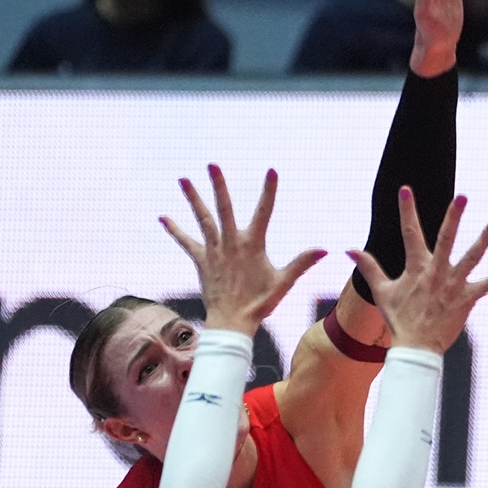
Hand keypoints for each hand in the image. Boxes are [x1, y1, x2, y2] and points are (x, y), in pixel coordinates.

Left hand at [161, 165, 326, 336]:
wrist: (231, 322)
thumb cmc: (260, 303)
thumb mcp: (284, 282)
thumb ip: (302, 263)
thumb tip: (325, 250)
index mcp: (253, 245)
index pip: (264, 211)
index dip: (269, 191)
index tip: (271, 171)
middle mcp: (231, 243)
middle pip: (224, 208)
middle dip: (218, 185)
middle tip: (211, 165)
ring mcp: (214, 251)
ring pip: (203, 219)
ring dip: (193, 198)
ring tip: (183, 179)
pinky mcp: (201, 261)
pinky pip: (186, 242)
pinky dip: (175, 230)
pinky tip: (163, 218)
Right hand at [347, 187, 487, 354]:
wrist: (416, 348)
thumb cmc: (399, 318)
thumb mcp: (382, 291)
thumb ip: (368, 267)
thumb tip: (348, 249)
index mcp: (416, 268)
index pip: (409, 233)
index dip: (406, 210)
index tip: (405, 188)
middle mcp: (436, 273)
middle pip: (446, 240)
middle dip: (454, 217)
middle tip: (462, 196)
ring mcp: (454, 285)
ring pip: (471, 258)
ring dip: (484, 240)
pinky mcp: (468, 299)